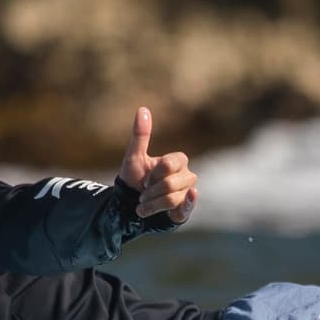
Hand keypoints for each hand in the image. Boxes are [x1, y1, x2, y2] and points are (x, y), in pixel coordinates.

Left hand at [118, 107, 197, 223]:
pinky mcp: (184, 210)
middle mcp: (187, 176)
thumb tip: (142, 109)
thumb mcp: (134, 157)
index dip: (153, 174)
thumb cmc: (134, 177)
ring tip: (143, 206)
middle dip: (150, 191)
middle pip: (170, 184)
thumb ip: (140, 135)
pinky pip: (188, 206)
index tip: (144, 180)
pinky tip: (189, 195)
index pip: (169, 164)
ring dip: (151, 205)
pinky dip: (189, 202)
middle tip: (142, 194)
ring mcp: (187, 194)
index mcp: (178, 161)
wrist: (129, 203)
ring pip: (172, 199)